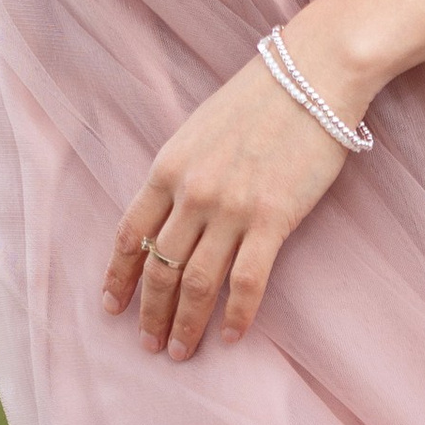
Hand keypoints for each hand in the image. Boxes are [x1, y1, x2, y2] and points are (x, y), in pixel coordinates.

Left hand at [101, 41, 366, 359]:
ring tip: (181, 351)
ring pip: (197, 283)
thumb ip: (180, 171)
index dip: (119, 276)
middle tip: (149, 345)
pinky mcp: (273, 218)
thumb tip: (169, 213)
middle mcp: (192, 192)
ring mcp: (231, 207)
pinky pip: (247, 281)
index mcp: (168, 167)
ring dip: (185, 323)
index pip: (131, 235)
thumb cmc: (259, 95)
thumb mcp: (200, 128)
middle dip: (151, 312)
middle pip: (161, 267)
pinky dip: (236, 315)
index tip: (112, 307)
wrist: (311, 73)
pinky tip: (230, 337)